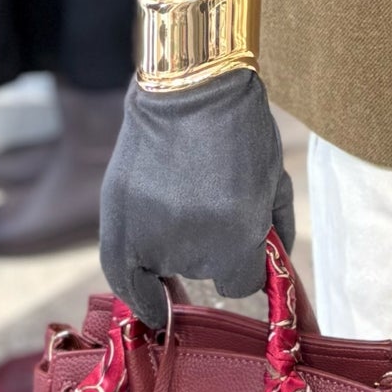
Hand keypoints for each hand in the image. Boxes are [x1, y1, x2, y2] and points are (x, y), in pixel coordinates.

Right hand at [100, 70, 294, 326]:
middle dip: (215, 248)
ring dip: (177, 251)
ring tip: (183, 206)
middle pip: (207, 272)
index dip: (248, 264)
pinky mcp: (117, 223)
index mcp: (237, 237)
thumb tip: (274, 265)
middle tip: (212, 206)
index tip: (247, 251)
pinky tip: (149, 304)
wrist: (188, 87)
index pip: (243, 282)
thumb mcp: (272, 180)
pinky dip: (137, 287)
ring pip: (169, 267)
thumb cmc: (240, 128)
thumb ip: (274, 230)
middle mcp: (193, 247)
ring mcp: (150, 236)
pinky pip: (124, 274)